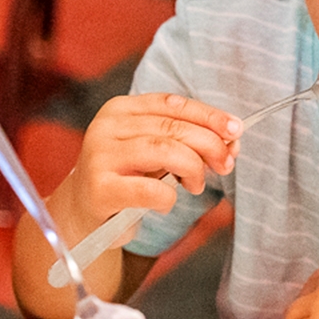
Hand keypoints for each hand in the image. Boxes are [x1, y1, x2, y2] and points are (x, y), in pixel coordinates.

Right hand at [52, 93, 238, 234]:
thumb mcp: (153, 151)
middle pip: (173, 127)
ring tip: (196, 184)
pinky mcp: (100, 188)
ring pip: (166, 151)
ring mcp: (101, 156)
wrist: (83, 214)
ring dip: (193, 169)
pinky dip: (169, 198)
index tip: (236, 130)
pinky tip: (166, 202)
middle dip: (209, 145)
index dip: (208, 115)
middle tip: (226, 164)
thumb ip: (186, 140)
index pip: (172, 103)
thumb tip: (232, 140)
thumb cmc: (126, 179)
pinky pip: (151, 189)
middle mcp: (107, 126)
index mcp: (121, 109)